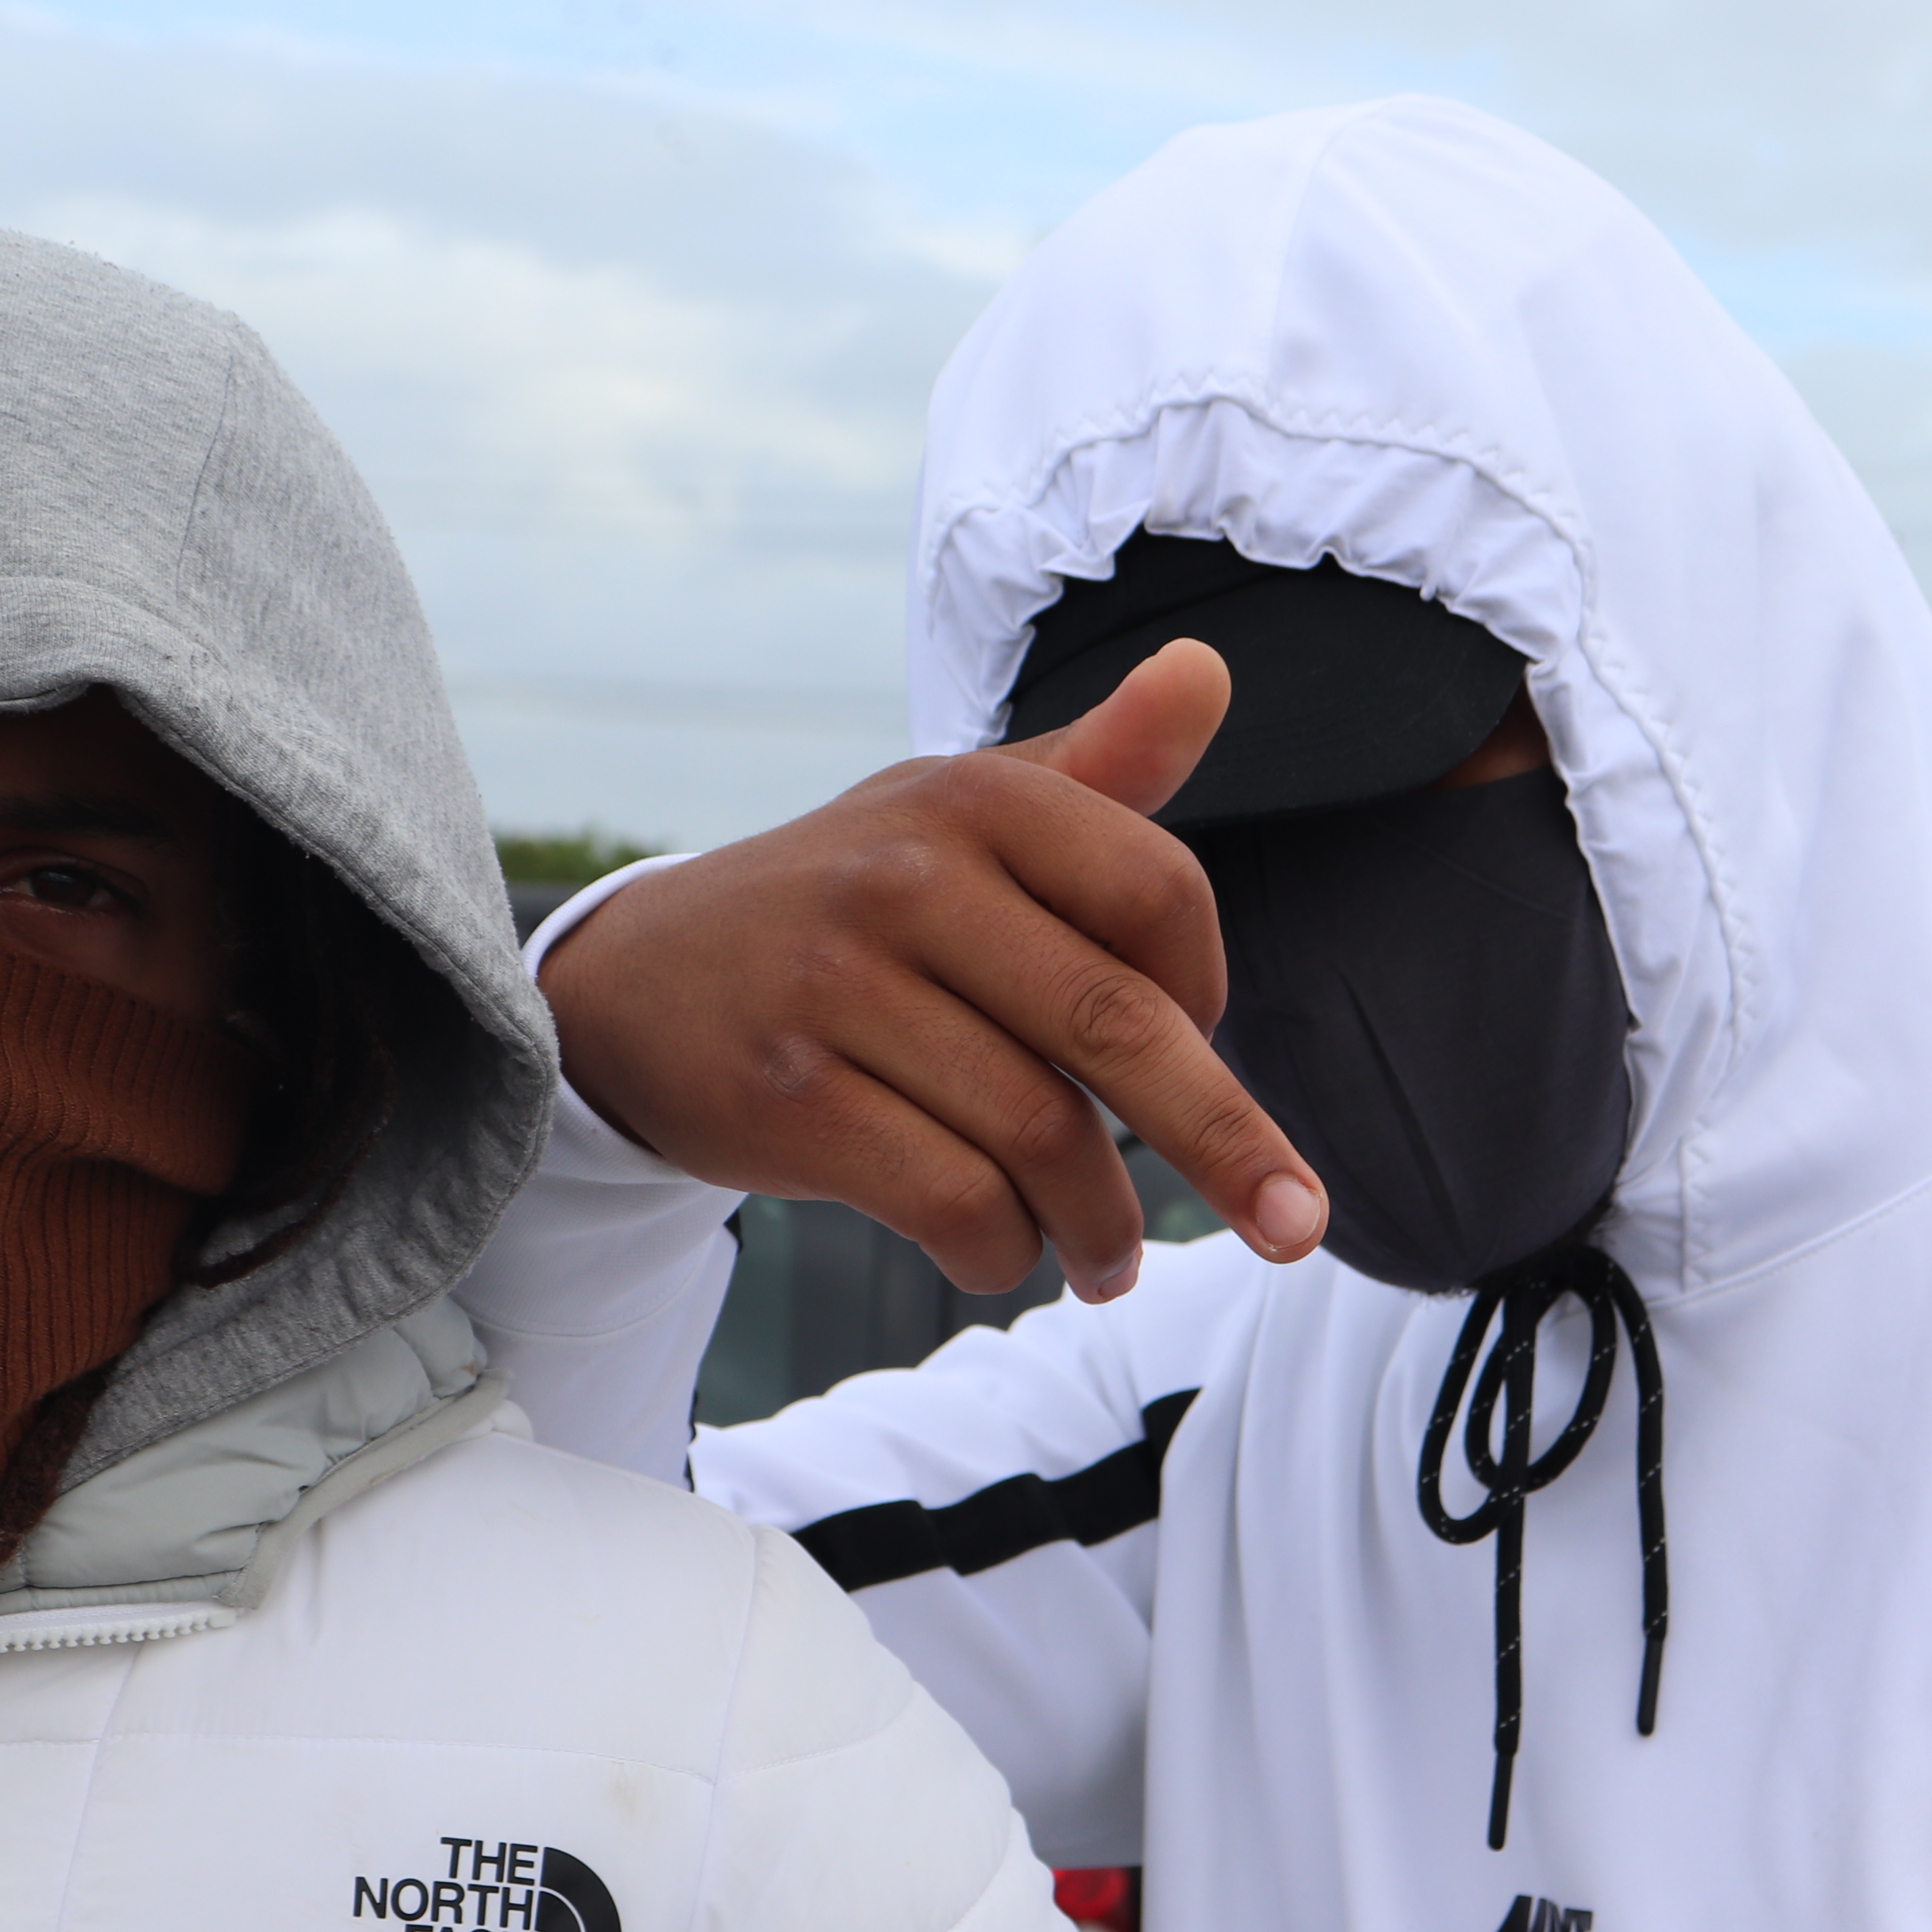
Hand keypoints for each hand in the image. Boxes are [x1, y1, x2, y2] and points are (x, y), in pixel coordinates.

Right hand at [539, 640, 1328, 1298]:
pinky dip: (1000, 1248)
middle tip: (1292, 1224)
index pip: (1157, 892)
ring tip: (1108, 1259)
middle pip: (1114, 1026)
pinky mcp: (785, 1097)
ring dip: (1099, 1224)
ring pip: (1037, 1135)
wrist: (639, 983)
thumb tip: (1208, 671)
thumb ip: (1097, 768)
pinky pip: (949, 1199)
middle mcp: (904, 877)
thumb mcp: (960, 816)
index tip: (1199, 1041)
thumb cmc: (850, 906)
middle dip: (1225, 1141)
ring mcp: (835, 989)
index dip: (1207, 989)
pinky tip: (1005, 1251)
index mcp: (972, 797)